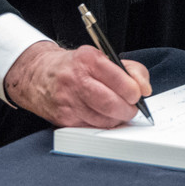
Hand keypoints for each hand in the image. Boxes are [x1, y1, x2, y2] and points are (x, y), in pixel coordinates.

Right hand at [3, 41, 151, 127]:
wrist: (39, 75)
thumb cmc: (76, 67)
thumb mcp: (102, 58)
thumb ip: (130, 70)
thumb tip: (145, 89)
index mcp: (88, 59)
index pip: (119, 78)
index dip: (133, 90)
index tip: (137, 94)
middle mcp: (76, 79)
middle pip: (110, 103)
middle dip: (127, 109)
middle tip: (131, 108)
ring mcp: (68, 101)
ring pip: (103, 119)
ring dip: (116, 119)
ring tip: (117, 112)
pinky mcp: (63, 119)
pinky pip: (91, 127)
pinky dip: (102, 125)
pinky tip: (101, 116)